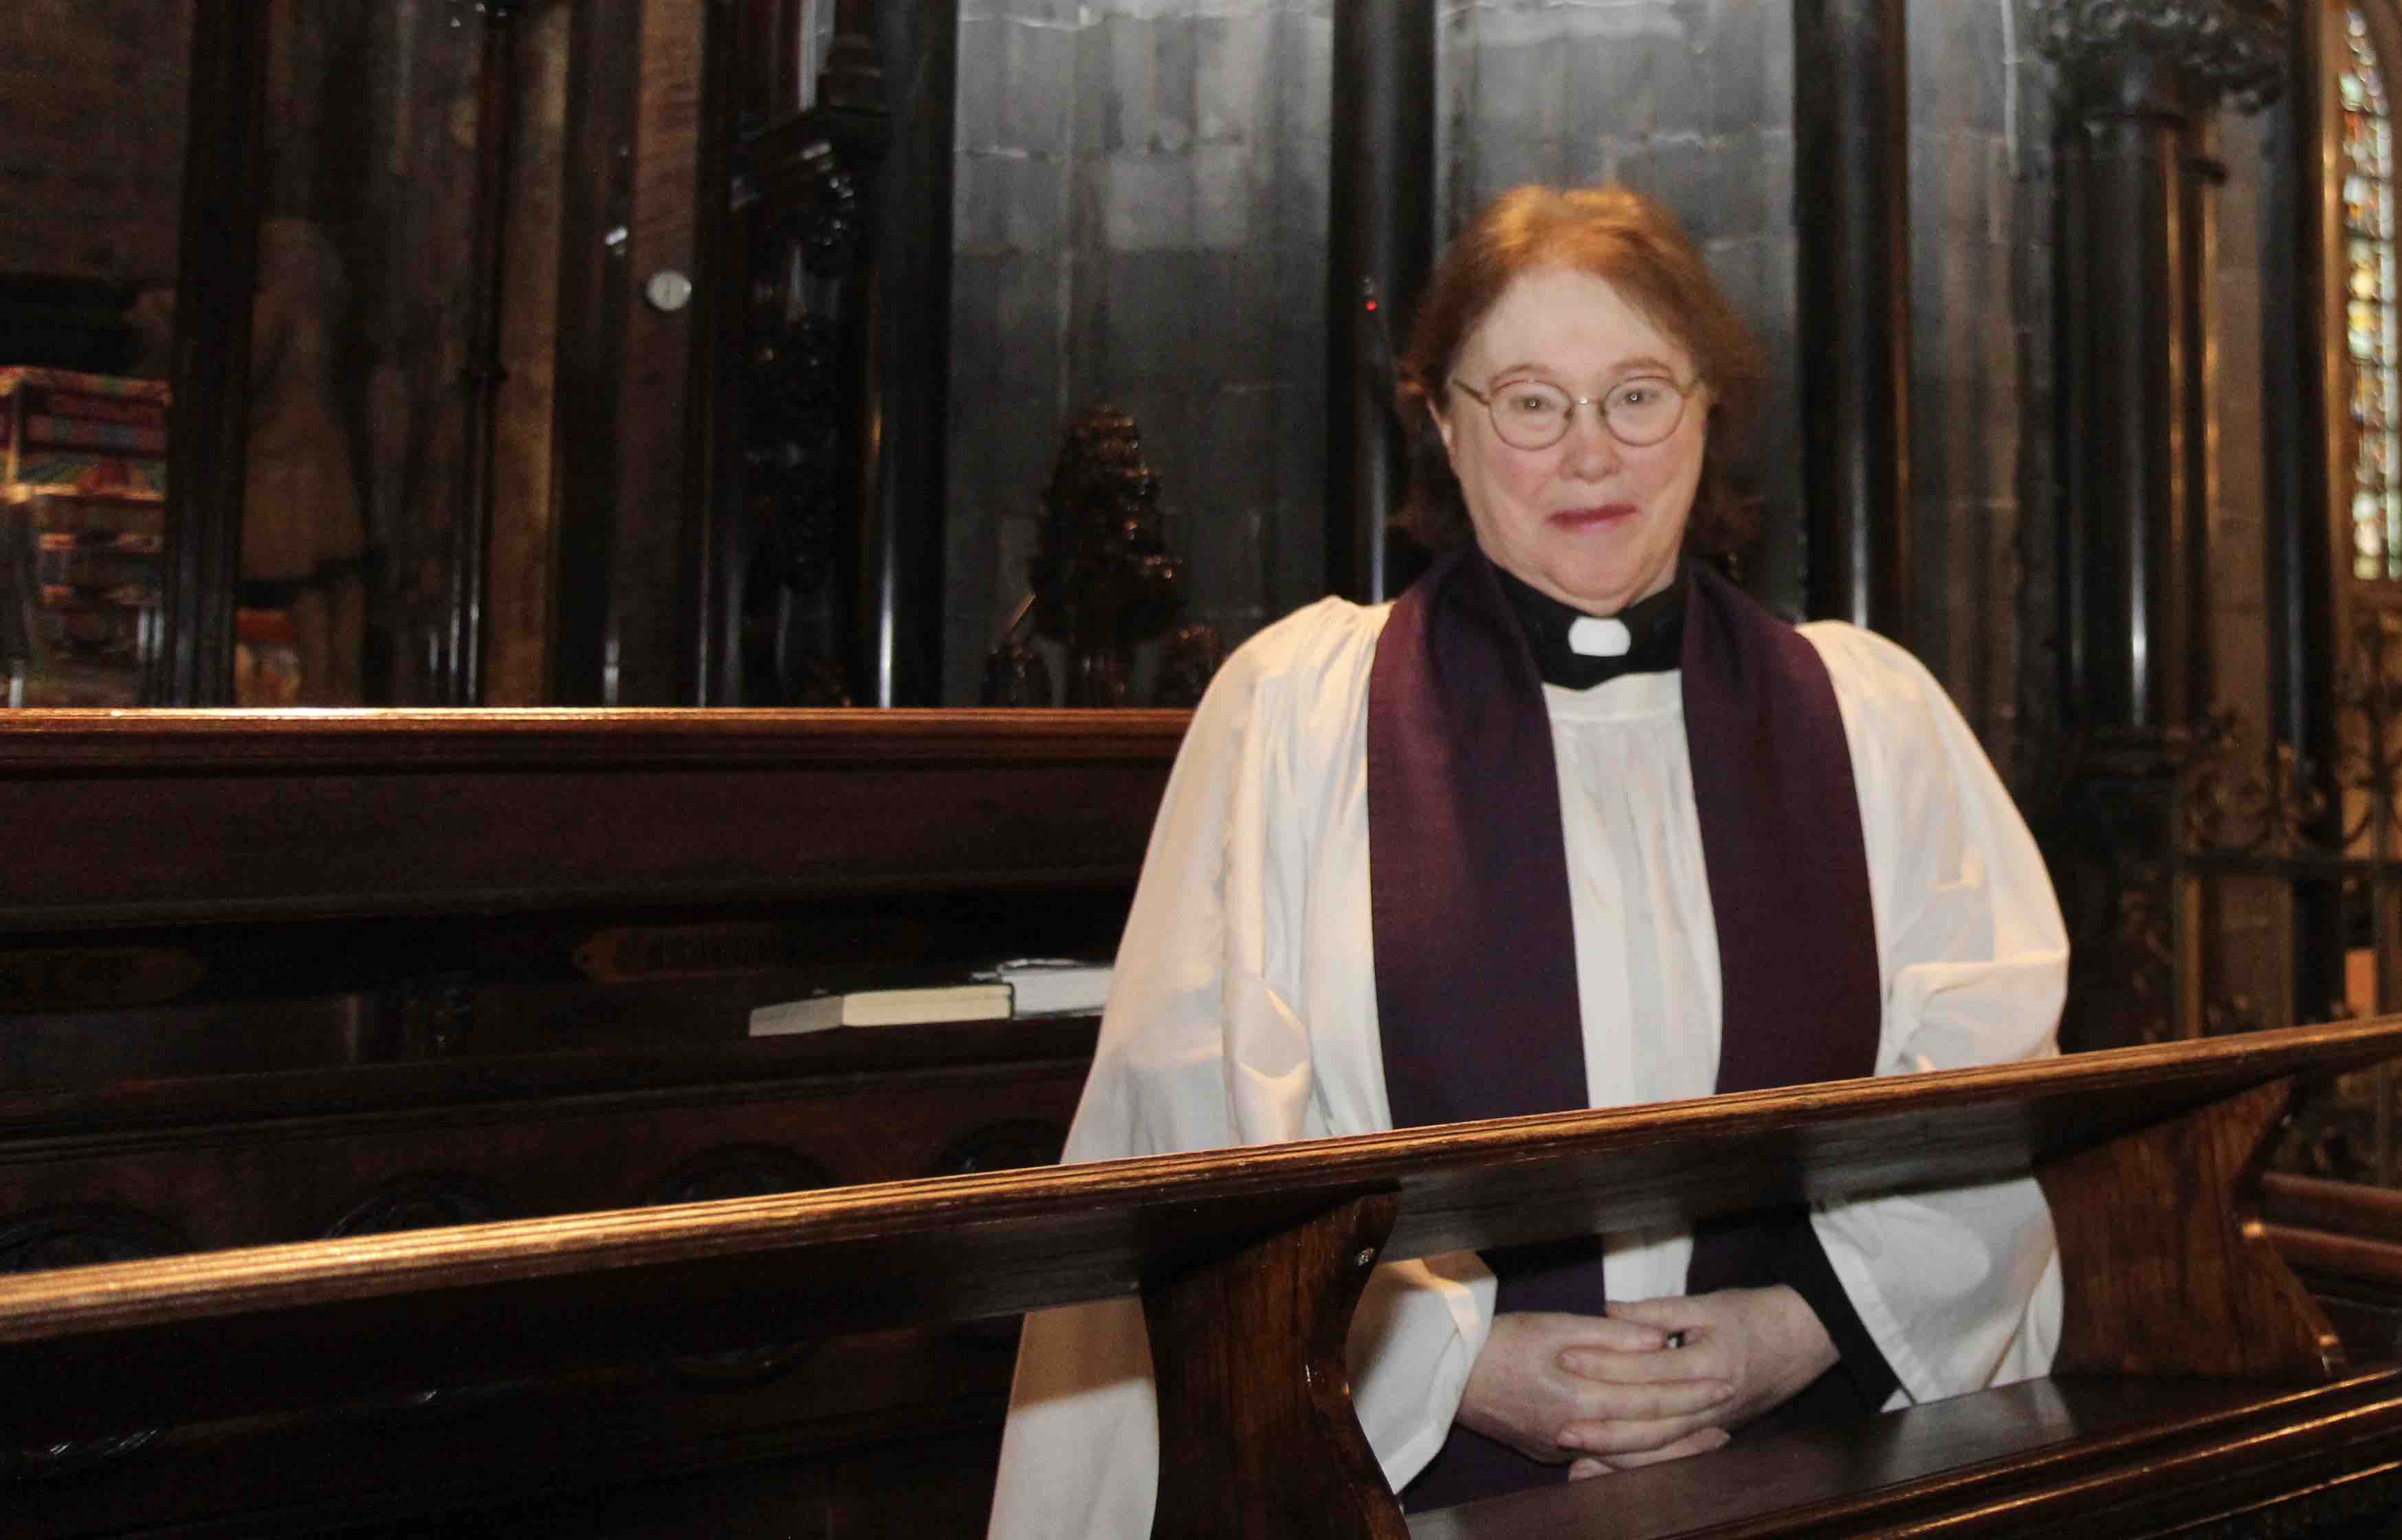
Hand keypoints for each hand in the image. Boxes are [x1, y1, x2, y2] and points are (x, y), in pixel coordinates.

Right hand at [1457, 1310, 1733, 1469]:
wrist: (1446, 1374)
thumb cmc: (1497, 1341)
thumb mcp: (1553, 1324)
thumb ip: (1610, 1336)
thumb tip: (1658, 1341)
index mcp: (1575, 1396)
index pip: (1648, 1398)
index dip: (1689, 1391)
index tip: (1723, 1382)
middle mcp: (1571, 1432)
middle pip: (1646, 1437)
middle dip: (1691, 1428)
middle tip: (1728, 1419)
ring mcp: (1559, 1448)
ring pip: (1628, 1457)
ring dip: (1670, 1449)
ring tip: (1705, 1440)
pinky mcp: (1549, 1452)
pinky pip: (1603, 1458)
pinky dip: (1636, 1453)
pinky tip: (1655, 1446)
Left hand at [1550, 1286, 1836, 1475]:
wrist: (1806, 1338)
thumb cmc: (1755, 1315)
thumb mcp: (1707, 1304)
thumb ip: (1656, 1311)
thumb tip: (1607, 1309)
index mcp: (1709, 1365)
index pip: (1648, 1371)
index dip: (1605, 1366)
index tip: (1566, 1359)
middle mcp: (1712, 1404)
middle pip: (1652, 1426)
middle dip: (1604, 1431)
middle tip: (1561, 1430)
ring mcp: (1715, 1424)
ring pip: (1662, 1450)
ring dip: (1618, 1459)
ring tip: (1576, 1464)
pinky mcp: (1714, 1432)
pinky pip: (1673, 1455)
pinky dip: (1641, 1465)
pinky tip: (1610, 1470)